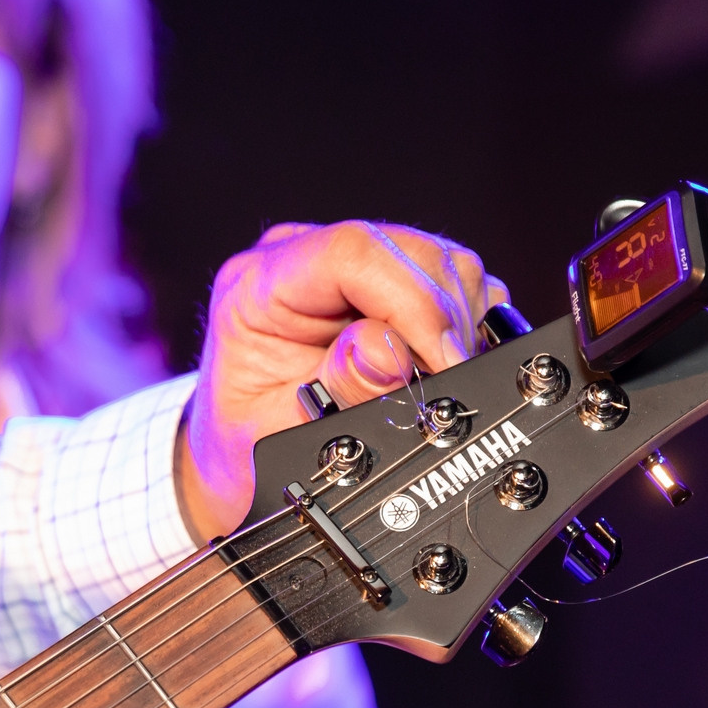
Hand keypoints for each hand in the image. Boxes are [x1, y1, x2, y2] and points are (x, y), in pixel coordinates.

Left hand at [176, 221, 504, 540]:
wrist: (241, 454)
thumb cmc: (246, 444)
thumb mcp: (277, 434)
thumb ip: (335, 391)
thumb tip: (390, 352)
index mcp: (259, 287)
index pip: (352, 253)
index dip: (413, 303)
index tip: (442, 362)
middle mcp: (305, 260)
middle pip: (411, 253)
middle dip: (443, 324)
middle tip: (445, 389)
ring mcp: (352, 267)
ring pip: (442, 264)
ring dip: (458, 327)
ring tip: (436, 384)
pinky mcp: (391, 282)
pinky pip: (455, 286)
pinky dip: (466, 328)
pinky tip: (442, 368)